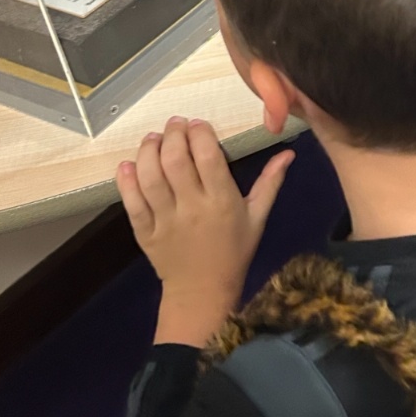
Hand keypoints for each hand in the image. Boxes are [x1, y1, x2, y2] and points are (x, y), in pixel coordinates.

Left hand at [117, 117, 294, 345]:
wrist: (203, 292)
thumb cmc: (234, 251)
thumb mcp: (257, 217)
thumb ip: (270, 182)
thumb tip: (289, 152)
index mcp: (222, 202)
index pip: (208, 157)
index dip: (199, 133)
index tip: (197, 124)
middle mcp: (192, 208)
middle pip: (175, 161)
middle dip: (172, 135)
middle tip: (174, 124)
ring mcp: (165, 221)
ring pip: (150, 177)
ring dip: (148, 151)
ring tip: (152, 139)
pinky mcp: (145, 233)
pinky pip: (132, 203)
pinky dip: (126, 181)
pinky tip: (128, 164)